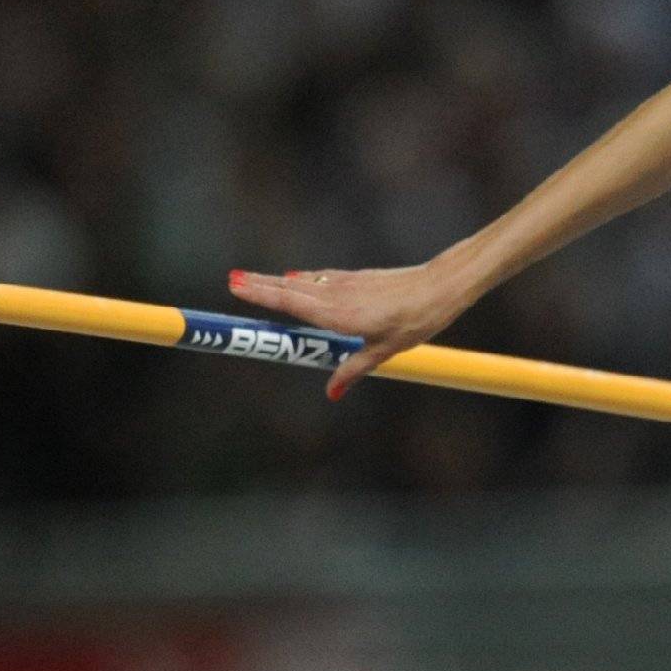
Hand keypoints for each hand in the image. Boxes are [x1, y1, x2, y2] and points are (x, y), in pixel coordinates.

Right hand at [227, 260, 471, 398]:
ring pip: (303, 281)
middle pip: (290, 288)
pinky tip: (295, 278)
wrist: (439, 286)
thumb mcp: (385, 352)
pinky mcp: (357, 278)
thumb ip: (353, 369)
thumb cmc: (416, 320)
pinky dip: (303, 279)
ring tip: (250, 278)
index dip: (261, 295)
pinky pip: (321, 279)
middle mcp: (337, 296)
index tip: (235, 285)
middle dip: (259, 284)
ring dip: (276, 280)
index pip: (290, 303)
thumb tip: (331, 392)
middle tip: (230, 279)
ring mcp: (346, 284)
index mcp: (339, 315)